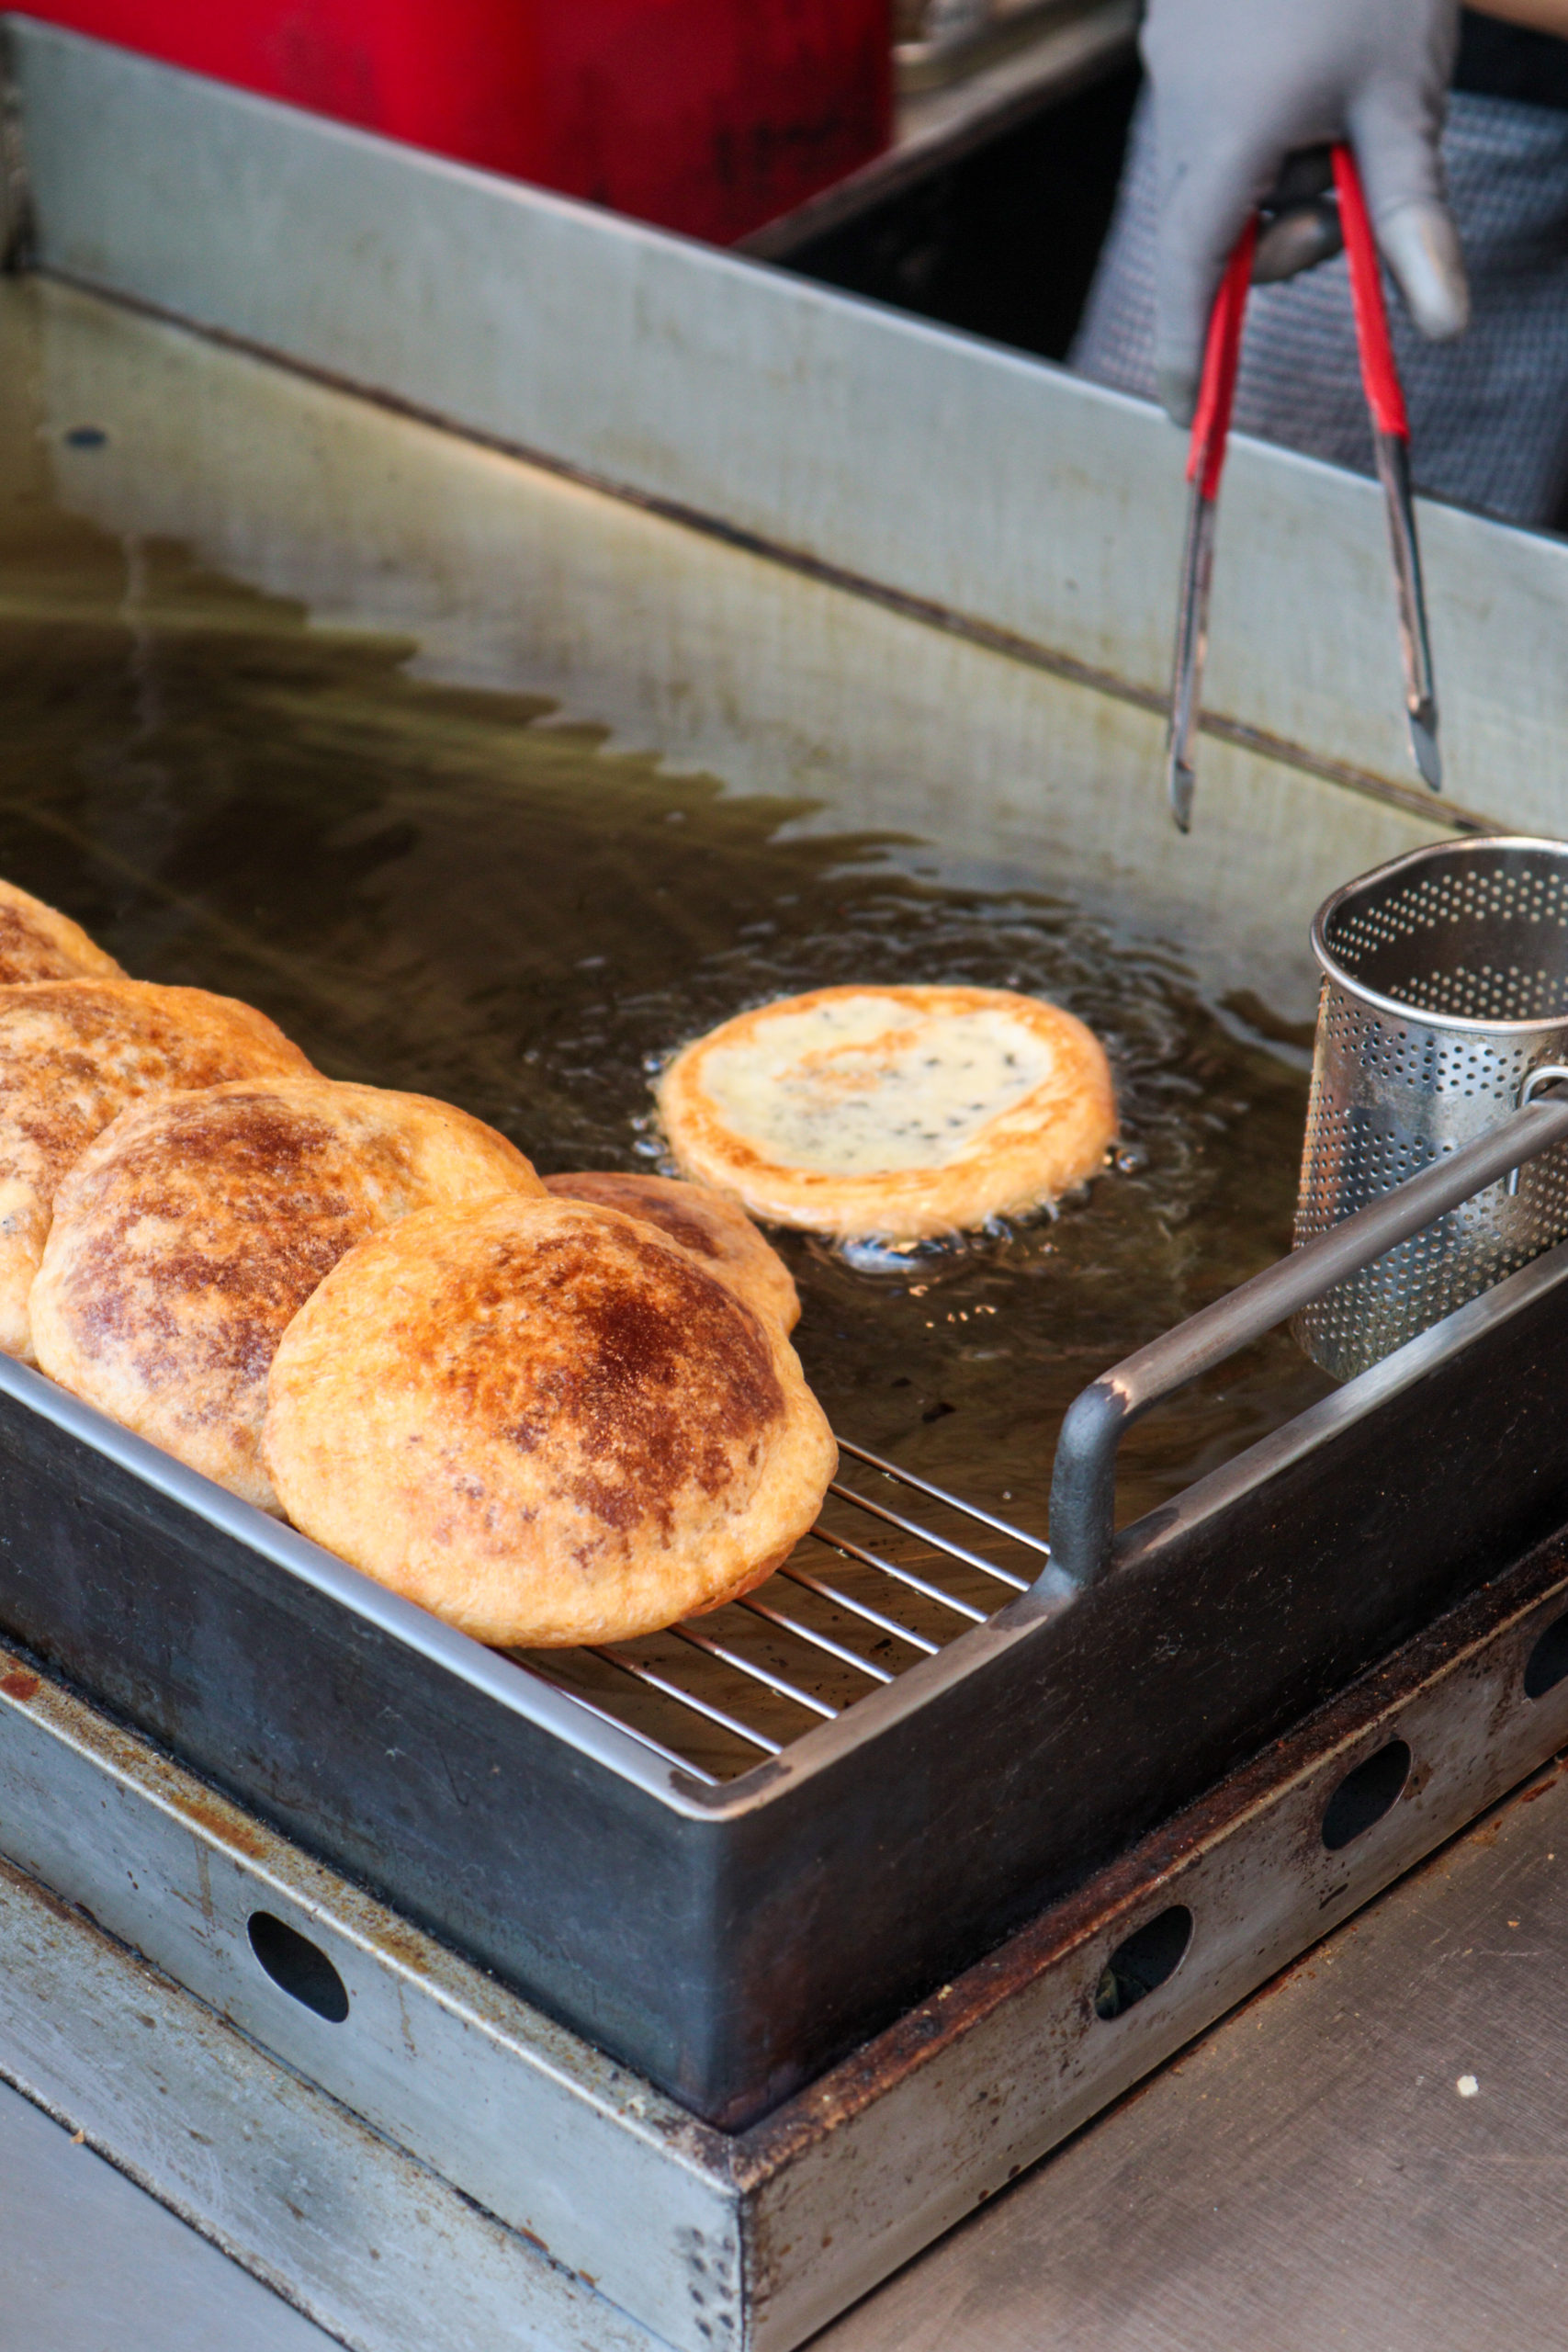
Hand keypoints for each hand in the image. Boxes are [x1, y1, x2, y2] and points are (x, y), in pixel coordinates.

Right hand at [1140, 0, 1469, 423]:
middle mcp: (1181, 113)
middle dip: (1280, 240)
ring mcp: (1170, 75)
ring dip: (1276, 182)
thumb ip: (1411, 220)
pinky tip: (1303, 77)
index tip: (1183, 419)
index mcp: (1228, 134)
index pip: (1194, 273)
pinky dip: (1258, 138)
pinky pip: (1210, 130)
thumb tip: (1441, 328)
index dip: (1188, 351)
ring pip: (1216, 182)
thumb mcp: (1405, 100)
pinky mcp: (1178, 46)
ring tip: (1334, 113)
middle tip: (1346, 199)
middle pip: (1212, 234)